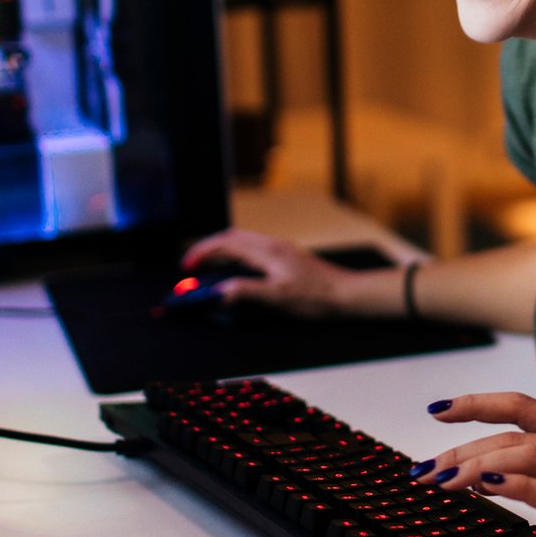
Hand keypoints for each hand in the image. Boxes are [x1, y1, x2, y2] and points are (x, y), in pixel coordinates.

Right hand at [178, 228, 357, 317]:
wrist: (349, 295)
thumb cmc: (317, 297)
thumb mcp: (278, 297)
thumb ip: (246, 292)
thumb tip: (219, 292)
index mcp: (268, 251)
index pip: (226, 242)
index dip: (202, 252)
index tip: (187, 266)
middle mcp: (273, 246)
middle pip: (232, 239)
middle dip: (209, 250)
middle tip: (193, 267)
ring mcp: (281, 252)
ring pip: (244, 245)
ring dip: (223, 255)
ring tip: (210, 272)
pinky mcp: (288, 261)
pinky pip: (255, 254)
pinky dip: (238, 261)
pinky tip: (239, 276)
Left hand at [418, 392, 535, 536]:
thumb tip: (478, 471)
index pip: (521, 406)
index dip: (476, 403)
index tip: (437, 409)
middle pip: (512, 434)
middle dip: (461, 450)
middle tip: (424, 471)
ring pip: (524, 454)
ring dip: (475, 465)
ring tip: (442, 481)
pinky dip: (512, 482)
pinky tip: (484, 484)